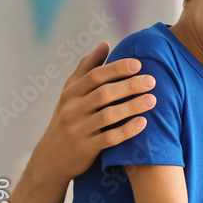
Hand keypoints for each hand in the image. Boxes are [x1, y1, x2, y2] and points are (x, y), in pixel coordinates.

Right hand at [31, 41, 155, 182]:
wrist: (50, 159)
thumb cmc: (67, 119)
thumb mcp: (70, 93)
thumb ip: (87, 68)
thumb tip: (105, 44)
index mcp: (70, 93)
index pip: (95, 76)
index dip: (117, 68)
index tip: (138, 64)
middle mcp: (72, 110)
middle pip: (104, 94)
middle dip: (129, 85)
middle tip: (151, 80)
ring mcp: (78, 130)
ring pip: (108, 115)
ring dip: (132, 106)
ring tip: (152, 100)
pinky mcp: (86, 149)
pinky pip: (109, 138)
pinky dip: (127, 130)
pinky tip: (143, 123)